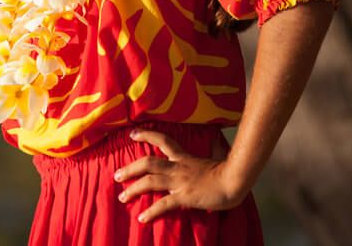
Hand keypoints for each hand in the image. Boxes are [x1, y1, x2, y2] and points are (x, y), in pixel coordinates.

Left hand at [114, 129, 246, 222]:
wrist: (235, 181)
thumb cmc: (229, 170)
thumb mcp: (216, 156)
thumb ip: (213, 148)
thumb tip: (217, 140)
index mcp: (184, 157)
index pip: (162, 140)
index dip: (146, 135)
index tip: (132, 134)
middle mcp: (177, 167)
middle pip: (147, 162)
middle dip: (130, 168)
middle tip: (116, 175)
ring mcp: (179, 181)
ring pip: (149, 181)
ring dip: (133, 189)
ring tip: (122, 197)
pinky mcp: (183, 196)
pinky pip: (163, 204)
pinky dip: (151, 212)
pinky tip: (142, 218)